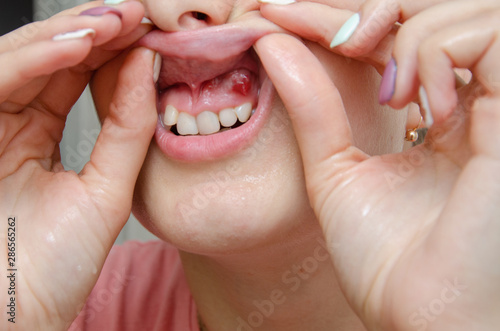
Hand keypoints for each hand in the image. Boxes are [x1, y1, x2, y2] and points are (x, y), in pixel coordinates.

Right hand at [0, 2, 156, 329]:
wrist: (14, 315)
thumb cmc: (55, 264)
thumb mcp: (108, 190)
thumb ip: (127, 128)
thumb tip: (147, 65)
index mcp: (38, 138)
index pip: (75, 77)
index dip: (111, 51)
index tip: (149, 30)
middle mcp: (7, 125)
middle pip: (49, 61)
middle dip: (93, 32)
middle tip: (136, 12)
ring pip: (20, 61)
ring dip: (68, 35)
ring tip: (116, 20)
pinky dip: (36, 58)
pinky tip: (79, 43)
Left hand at [256, 0, 499, 329]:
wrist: (424, 315)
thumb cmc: (385, 258)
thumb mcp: (335, 169)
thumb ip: (312, 106)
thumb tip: (272, 43)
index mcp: (440, 119)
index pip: (392, 42)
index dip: (339, 19)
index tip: (278, 15)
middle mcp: (477, 105)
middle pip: (433, 16)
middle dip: (375, 12)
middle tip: (340, 39)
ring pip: (472, 14)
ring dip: (416, 37)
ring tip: (390, 94)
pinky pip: (497, 37)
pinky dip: (444, 52)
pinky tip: (420, 104)